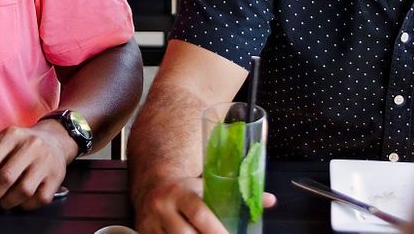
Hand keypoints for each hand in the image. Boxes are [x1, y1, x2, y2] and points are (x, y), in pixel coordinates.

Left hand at [0, 120, 75, 211]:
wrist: (55, 140)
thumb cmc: (23, 147)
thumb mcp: (4, 146)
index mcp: (11, 135)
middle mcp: (30, 145)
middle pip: (4, 179)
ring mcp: (45, 160)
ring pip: (22, 191)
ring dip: (7, 203)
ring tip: (2, 203)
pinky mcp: (57, 175)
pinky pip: (38, 199)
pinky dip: (25, 205)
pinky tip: (20, 200)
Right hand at [136, 178, 276, 233]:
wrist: (152, 184)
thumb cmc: (186, 188)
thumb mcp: (207, 185)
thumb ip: (235, 194)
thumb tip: (269, 200)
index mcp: (180, 192)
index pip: (200, 213)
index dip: (216, 231)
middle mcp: (163, 207)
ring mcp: (151, 223)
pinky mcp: (144, 233)